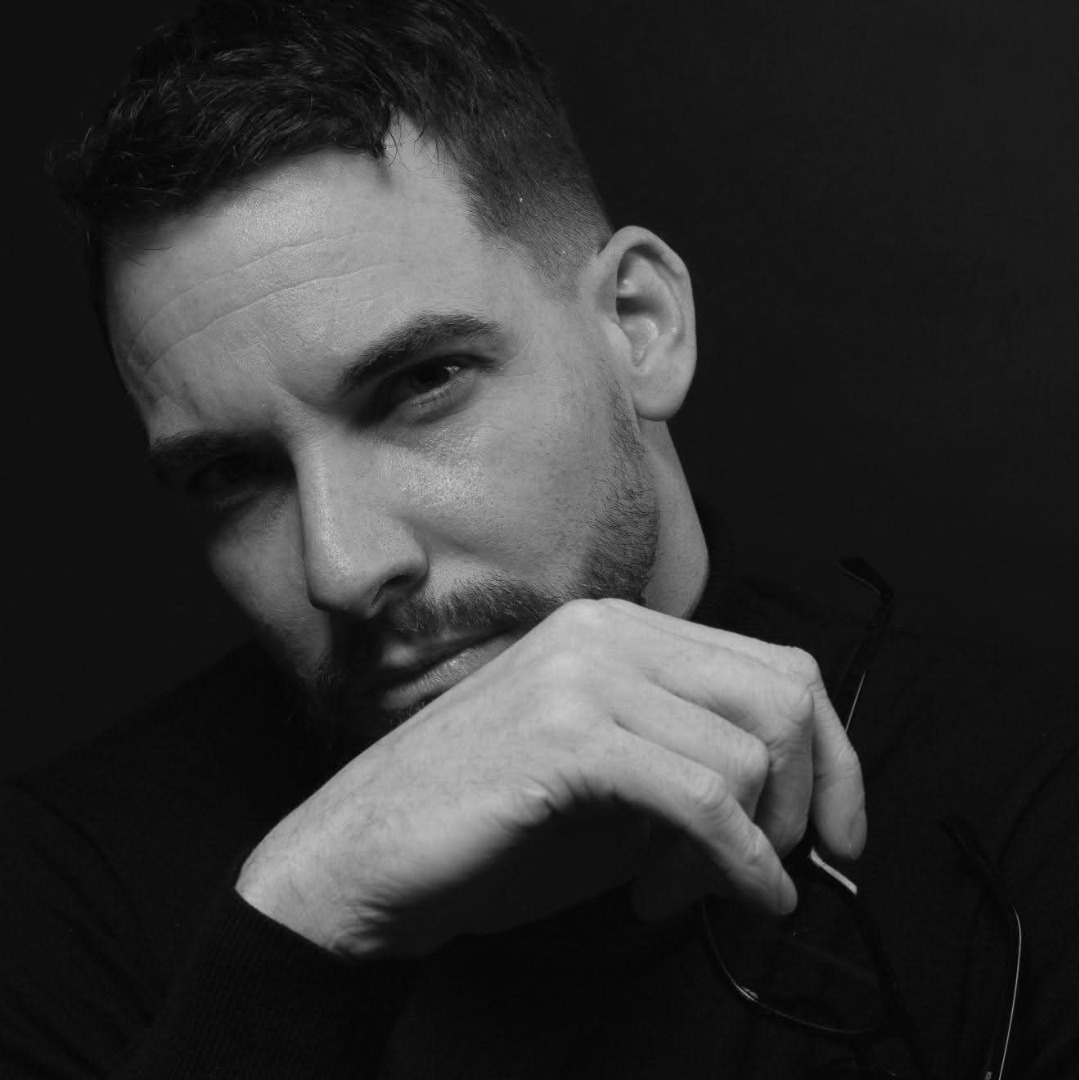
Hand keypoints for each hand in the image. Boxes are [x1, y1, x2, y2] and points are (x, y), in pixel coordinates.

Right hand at [236, 598, 864, 957]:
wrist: (366, 855)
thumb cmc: (486, 823)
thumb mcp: (610, 780)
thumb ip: (691, 766)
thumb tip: (794, 809)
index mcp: (617, 630)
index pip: (774, 665)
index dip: (833, 753)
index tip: (840, 829)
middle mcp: (605, 632)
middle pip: (781, 694)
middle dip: (808, 798)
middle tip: (775, 868)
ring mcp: (583, 675)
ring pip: (748, 752)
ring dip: (745, 847)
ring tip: (682, 890)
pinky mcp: (565, 736)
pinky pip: (703, 799)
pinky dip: (739, 862)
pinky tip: (729, 897)